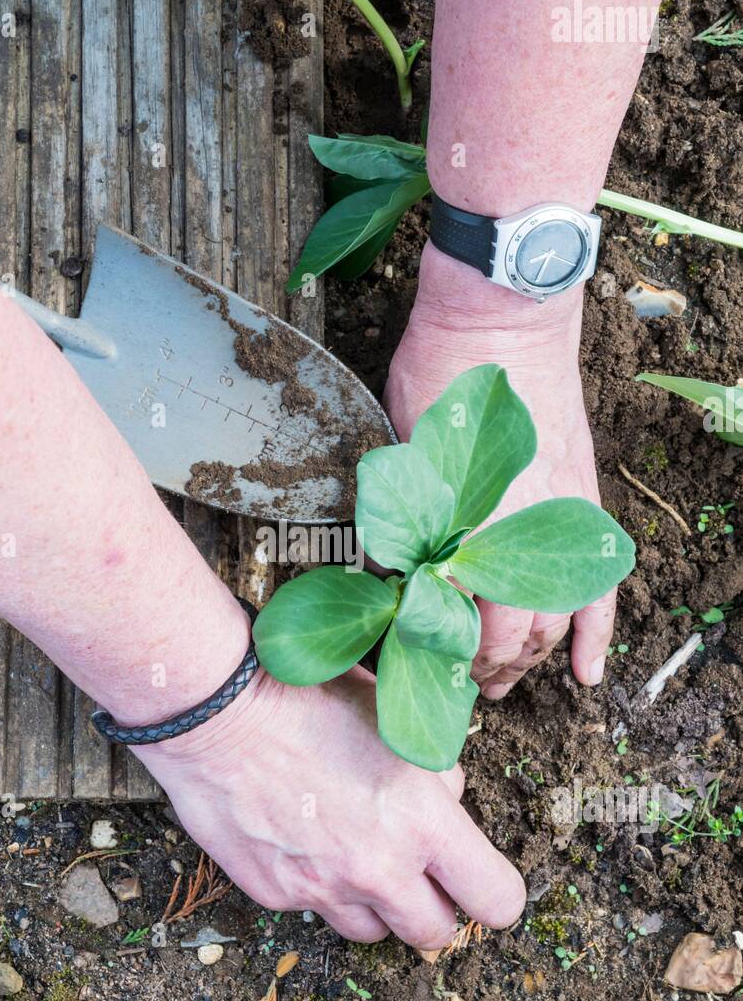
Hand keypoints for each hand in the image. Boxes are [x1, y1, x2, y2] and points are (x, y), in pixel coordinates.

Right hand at [136, 664, 524, 947]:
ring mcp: (323, 888)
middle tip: (419, 873)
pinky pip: (314, 909)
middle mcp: (378, 869)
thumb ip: (432, 769)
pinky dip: (319, 886)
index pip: (494, 899)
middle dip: (435, 907)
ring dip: (377, 905)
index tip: (478, 878)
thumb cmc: (308, 697)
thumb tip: (445, 799)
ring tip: (357, 854)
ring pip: (373, 932)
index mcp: (422, 822)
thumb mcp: (394, 718)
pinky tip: (304, 840)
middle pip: (435, 934)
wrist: (219, 712)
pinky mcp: (276, 894)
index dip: (493, 892)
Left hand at [384, 244, 618, 701]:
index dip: (451, 656)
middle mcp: (523, 532)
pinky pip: (600, 586)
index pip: (473, 623)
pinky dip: (596, 635)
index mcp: (474, 524)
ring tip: (506, 682)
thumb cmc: (440, 374)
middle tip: (460, 683)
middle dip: (488, 668)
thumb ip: (407, 520)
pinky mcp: (582, 505)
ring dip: (532, 660)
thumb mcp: (404, 452)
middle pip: (516, 633)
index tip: (426, 668)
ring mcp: (561, 521)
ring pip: (555, 619)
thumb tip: (398, 581)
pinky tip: (586, 676)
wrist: (503, 317)